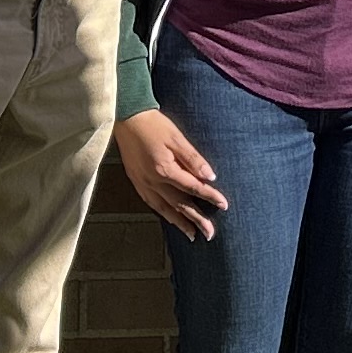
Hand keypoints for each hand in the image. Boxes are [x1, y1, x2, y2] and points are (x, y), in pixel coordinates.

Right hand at [116, 108, 226, 241]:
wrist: (127, 117)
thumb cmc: (154, 125)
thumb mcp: (177, 138)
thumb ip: (193, 159)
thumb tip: (210, 176)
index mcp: (165, 170)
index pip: (193, 188)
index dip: (210, 196)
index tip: (224, 205)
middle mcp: (153, 181)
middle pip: (179, 204)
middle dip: (196, 220)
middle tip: (210, 234)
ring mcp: (143, 183)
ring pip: (164, 208)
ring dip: (179, 223)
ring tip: (191, 235)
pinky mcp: (136, 181)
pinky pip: (151, 203)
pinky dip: (162, 213)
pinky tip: (169, 217)